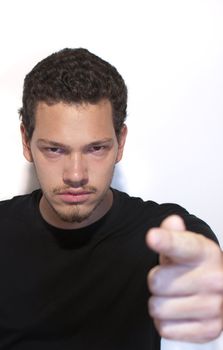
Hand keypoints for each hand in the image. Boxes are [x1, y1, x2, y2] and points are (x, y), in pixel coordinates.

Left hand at [146, 215, 222, 342]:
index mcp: (205, 252)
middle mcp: (214, 278)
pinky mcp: (209, 330)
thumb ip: (173, 233)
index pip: (182, 246)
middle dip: (156, 280)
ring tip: (173, 295)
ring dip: (159, 302)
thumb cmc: (193, 265)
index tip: (152, 237)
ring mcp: (214, 306)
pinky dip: (166, 322)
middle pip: (157, 281)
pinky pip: (165, 328)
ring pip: (158, 307)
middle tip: (169, 278)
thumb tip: (172, 222)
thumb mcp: (183, 244)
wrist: (216, 286)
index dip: (165, 241)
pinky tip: (178, 312)